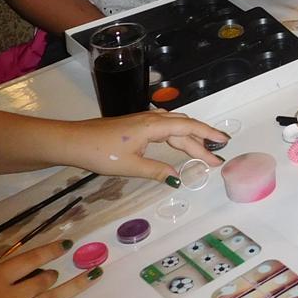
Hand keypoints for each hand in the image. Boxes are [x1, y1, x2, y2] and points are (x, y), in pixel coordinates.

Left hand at [63, 112, 226, 181]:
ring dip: (191, 137)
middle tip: (216, 158)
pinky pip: (166, 126)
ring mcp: (145, 120)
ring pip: (175, 125)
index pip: (188, 128)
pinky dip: (178, 134)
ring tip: (203, 150)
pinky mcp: (137, 124)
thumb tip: (178, 178)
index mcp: (154, 126)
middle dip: (202, 141)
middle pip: (184, 128)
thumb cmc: (100, 152)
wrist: (74, 141)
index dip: (208, 135)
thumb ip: (156, 171)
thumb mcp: (130, 166)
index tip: (224, 144)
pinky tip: (178, 140)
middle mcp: (153, 119)